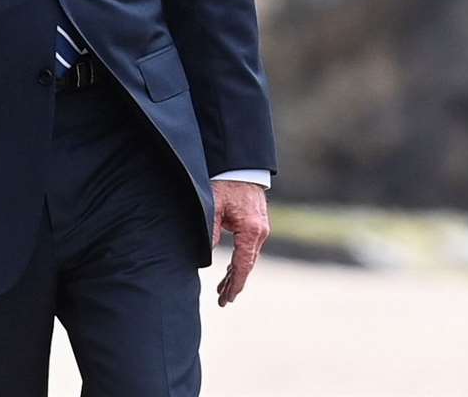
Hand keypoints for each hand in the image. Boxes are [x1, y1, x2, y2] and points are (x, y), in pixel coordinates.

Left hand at [211, 180, 269, 306]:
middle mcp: (260, 231)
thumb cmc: (226, 185)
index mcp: (251, 230)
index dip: (235, 284)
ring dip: (236, 273)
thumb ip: (210, 232)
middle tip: (223, 301)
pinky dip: (240, 261)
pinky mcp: (258, 224)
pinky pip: (249, 248)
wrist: (242, 167)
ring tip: (222, 290)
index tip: (227, 299)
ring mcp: (261, 228)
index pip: (243, 264)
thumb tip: (205, 258)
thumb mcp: (213, 208)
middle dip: (235, 283)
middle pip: (248, 264)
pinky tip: (229, 270)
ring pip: (249, 257)